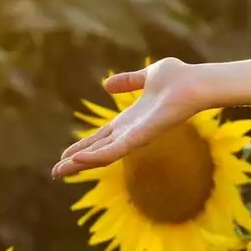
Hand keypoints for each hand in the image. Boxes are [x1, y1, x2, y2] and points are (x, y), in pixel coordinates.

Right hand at [50, 58, 203, 179]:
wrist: (195, 81)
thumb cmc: (179, 77)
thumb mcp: (147, 76)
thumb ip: (128, 81)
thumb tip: (107, 85)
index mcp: (130, 120)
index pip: (101, 137)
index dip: (82, 146)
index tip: (64, 156)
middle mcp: (131, 132)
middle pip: (97, 150)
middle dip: (76, 162)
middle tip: (55, 173)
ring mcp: (136, 137)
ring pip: (102, 155)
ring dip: (80, 163)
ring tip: (59, 171)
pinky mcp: (141, 138)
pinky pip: (114, 151)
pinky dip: (95, 156)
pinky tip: (77, 161)